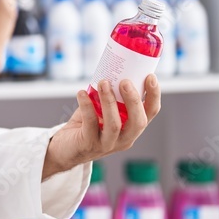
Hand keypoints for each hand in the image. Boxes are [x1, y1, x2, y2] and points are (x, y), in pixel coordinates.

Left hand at [41, 75, 160, 179]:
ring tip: (103, 82)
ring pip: (114, 125)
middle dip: (133, 100)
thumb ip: (109, 96)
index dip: (154, 95)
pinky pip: (90, 123)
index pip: (150, 113)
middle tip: (125, 81)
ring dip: (109, 101)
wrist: (64, 149)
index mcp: (132, 128)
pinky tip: (81, 93)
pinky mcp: (89, 144)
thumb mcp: (102, 110)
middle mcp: (124, 139)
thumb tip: (109, 70)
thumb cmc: (85, 125)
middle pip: (138, 122)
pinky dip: (86, 106)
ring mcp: (107, 144)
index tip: (150, 76)